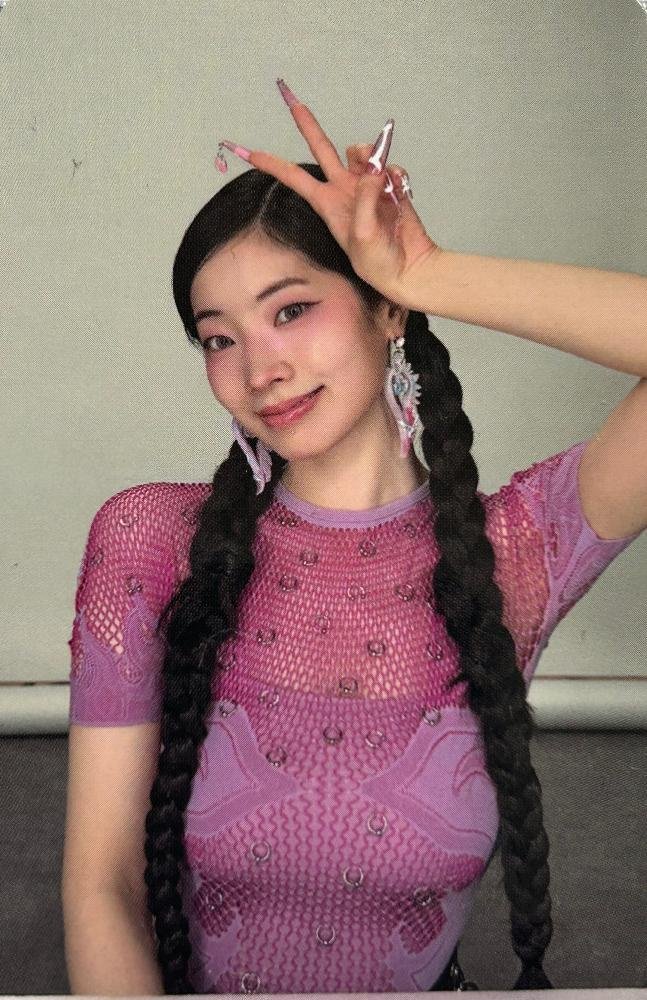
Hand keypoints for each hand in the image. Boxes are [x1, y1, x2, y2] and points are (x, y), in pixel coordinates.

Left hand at [245, 100, 442, 309]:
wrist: (408, 268)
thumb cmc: (378, 262)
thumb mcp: (363, 234)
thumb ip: (365, 197)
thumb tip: (374, 167)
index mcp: (328, 204)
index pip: (295, 178)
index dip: (273, 165)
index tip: (250, 153)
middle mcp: (343, 190)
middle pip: (322, 149)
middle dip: (309, 125)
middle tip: (293, 100)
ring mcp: (366, 186)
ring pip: (361, 152)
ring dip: (371, 155)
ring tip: (382, 177)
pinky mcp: (389, 186)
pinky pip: (390, 166)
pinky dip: (395, 175)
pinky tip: (399, 192)